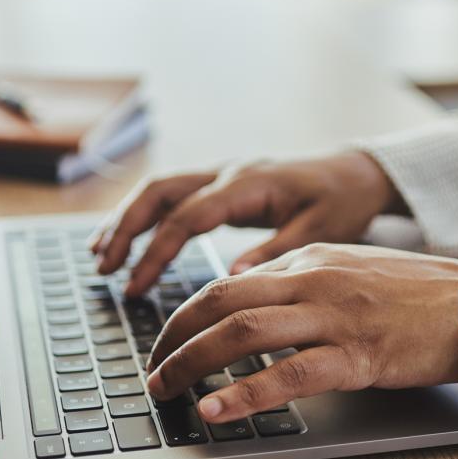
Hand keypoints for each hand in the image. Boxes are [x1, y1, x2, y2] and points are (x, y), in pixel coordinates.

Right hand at [89, 151, 405, 294]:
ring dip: (127, 220)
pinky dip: (145, 216)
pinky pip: (173, 195)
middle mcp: (228, 172)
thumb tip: (232, 278)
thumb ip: (275, 252)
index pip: (187, 216)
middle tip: (104, 268)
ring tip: (101, 257)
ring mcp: (222, 174)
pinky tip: (127, 240)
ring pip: (160, 189)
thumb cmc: (342, 201)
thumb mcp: (320, 232)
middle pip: (159, 192)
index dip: (156, 252)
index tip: (135, 286)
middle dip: (126, 229)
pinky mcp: (222, 184)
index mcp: (249, 184)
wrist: (356, 172)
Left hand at [143, 243, 457, 422]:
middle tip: (152, 369)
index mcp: (309, 260)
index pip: (228, 282)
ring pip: (243, 332)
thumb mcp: (352, 271)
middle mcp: (314, 279)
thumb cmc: (417, 294)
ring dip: (192, 363)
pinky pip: (289, 374)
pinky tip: (218, 410)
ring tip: (166, 389)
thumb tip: (255, 302)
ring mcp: (334, 316)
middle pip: (221, 301)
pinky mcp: (357, 354)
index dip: (187, 314)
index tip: (167, 341)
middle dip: (173, 336)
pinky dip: (245, 393)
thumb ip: (303, 281)